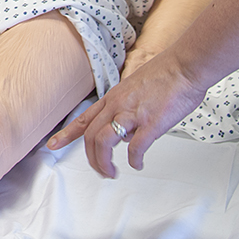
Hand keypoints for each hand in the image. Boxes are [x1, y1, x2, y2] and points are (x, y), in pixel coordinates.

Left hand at [45, 50, 206, 177]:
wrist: (185, 65)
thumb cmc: (167, 74)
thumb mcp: (135, 87)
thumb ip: (127, 107)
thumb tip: (127, 130)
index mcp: (113, 97)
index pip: (83, 119)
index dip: (66, 134)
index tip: (54, 144)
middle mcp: (118, 105)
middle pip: (90, 136)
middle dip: (91, 158)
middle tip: (100, 171)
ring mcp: (132, 113)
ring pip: (104, 142)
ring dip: (104, 163)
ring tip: (111, 173)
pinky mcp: (150, 123)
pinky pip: (135, 148)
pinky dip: (133, 161)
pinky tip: (137, 164)